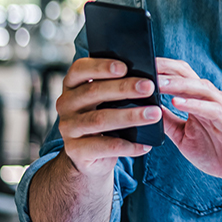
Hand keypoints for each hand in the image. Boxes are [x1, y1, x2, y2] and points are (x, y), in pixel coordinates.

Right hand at [53, 57, 158, 178]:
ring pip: (100, 119)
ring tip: (154, 114)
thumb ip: (120, 86)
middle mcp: (66, 103)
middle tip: (149, 87)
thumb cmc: (104, 116)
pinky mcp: (75, 150)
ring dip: (130, 116)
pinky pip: (104, 147)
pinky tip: (146, 145)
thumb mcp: (107, 99)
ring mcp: (68, 127)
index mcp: (72, 85)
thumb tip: (151, 78)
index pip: (80, 69)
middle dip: (123, 88)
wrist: (89, 155)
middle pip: (93, 92)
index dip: (101, 66)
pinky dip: (128, 145)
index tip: (124, 67)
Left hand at [157, 57, 221, 213]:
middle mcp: (210, 99)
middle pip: (187, 75)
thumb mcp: (183, 136)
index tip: (138, 64)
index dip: (160, 69)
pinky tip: (177, 102)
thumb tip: (146, 109)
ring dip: (177, 84)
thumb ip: (168, 121)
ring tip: (158, 82)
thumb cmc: (217, 152)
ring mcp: (221, 109)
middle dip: (165, 69)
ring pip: (199, 88)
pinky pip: (211, 109)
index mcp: (199, 100)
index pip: (178, 76)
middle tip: (144, 65)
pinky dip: (194, 104)